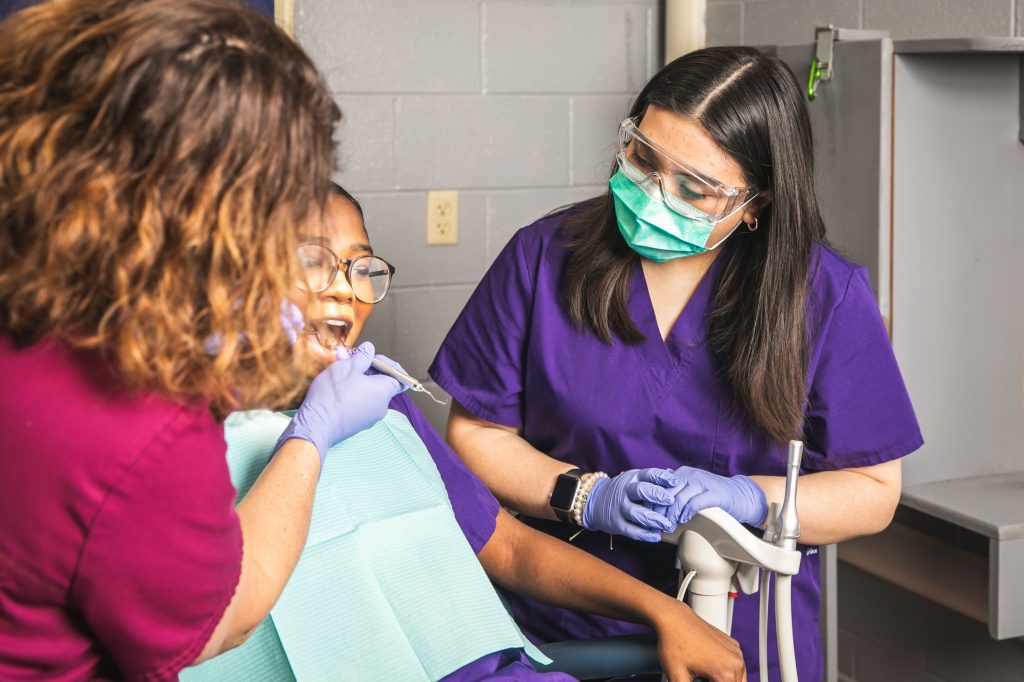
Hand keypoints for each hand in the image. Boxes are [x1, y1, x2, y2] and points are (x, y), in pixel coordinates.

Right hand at [274, 341, 404, 463]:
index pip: (398, 377)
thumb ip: (362, 357)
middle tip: (349, 360)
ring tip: (339, 371)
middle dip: (366, 369)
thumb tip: (370, 348)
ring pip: (368, 393)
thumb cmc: (334, 394)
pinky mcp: (358, 424)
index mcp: (384, 391)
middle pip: (381, 383)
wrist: (317, 424)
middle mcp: (382, 406)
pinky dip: (353, 394)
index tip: (371, 358)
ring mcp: (370, 418)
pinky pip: (360, 404)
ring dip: (357, 380)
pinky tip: (336, 388)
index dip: (387, 365)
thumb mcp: (347, 367)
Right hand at [581, 468, 678, 541]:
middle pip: (641, 491)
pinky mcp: (616, 523)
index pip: (648, 474)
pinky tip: (655, 536)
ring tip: (666, 524)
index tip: (675, 481)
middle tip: (671, 501)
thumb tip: (676, 476)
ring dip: (652, 518)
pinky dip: (643, 534)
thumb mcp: (635, 479)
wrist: (595, 501)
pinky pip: (630, 530)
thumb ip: (653, 480)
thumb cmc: (623, 490)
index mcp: (633, 478)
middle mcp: (626, 491)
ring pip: (636, 512)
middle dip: (657, 495)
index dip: (662, 477)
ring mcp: (620, 507)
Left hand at [655, 600, 745, 681]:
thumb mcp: (677, 677)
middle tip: (698, 678)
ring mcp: (736, 653)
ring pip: (738, 681)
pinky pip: (736, 668)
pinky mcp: (734, 647)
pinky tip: (707, 670)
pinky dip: (726, 674)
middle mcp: (736, 662)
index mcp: (726, 673)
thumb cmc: (673, 643)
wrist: (673, 619)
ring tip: (703, 676)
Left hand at [660, 467, 766, 527]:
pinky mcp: (714, 493)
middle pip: (667, 494)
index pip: (660, 487)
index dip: (652, 503)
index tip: (649, 517)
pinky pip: (695, 503)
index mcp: (681, 473)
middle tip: (657, 525)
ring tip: (669, 525)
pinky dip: (686, 513)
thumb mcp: (690, 489)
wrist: (740, 494)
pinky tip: (683, 520)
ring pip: (679, 499)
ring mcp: (703, 482)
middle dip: (660, 512)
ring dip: (672, 515)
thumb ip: (675, 491)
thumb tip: (654, 503)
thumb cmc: (713, 494)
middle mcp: (690, 474)